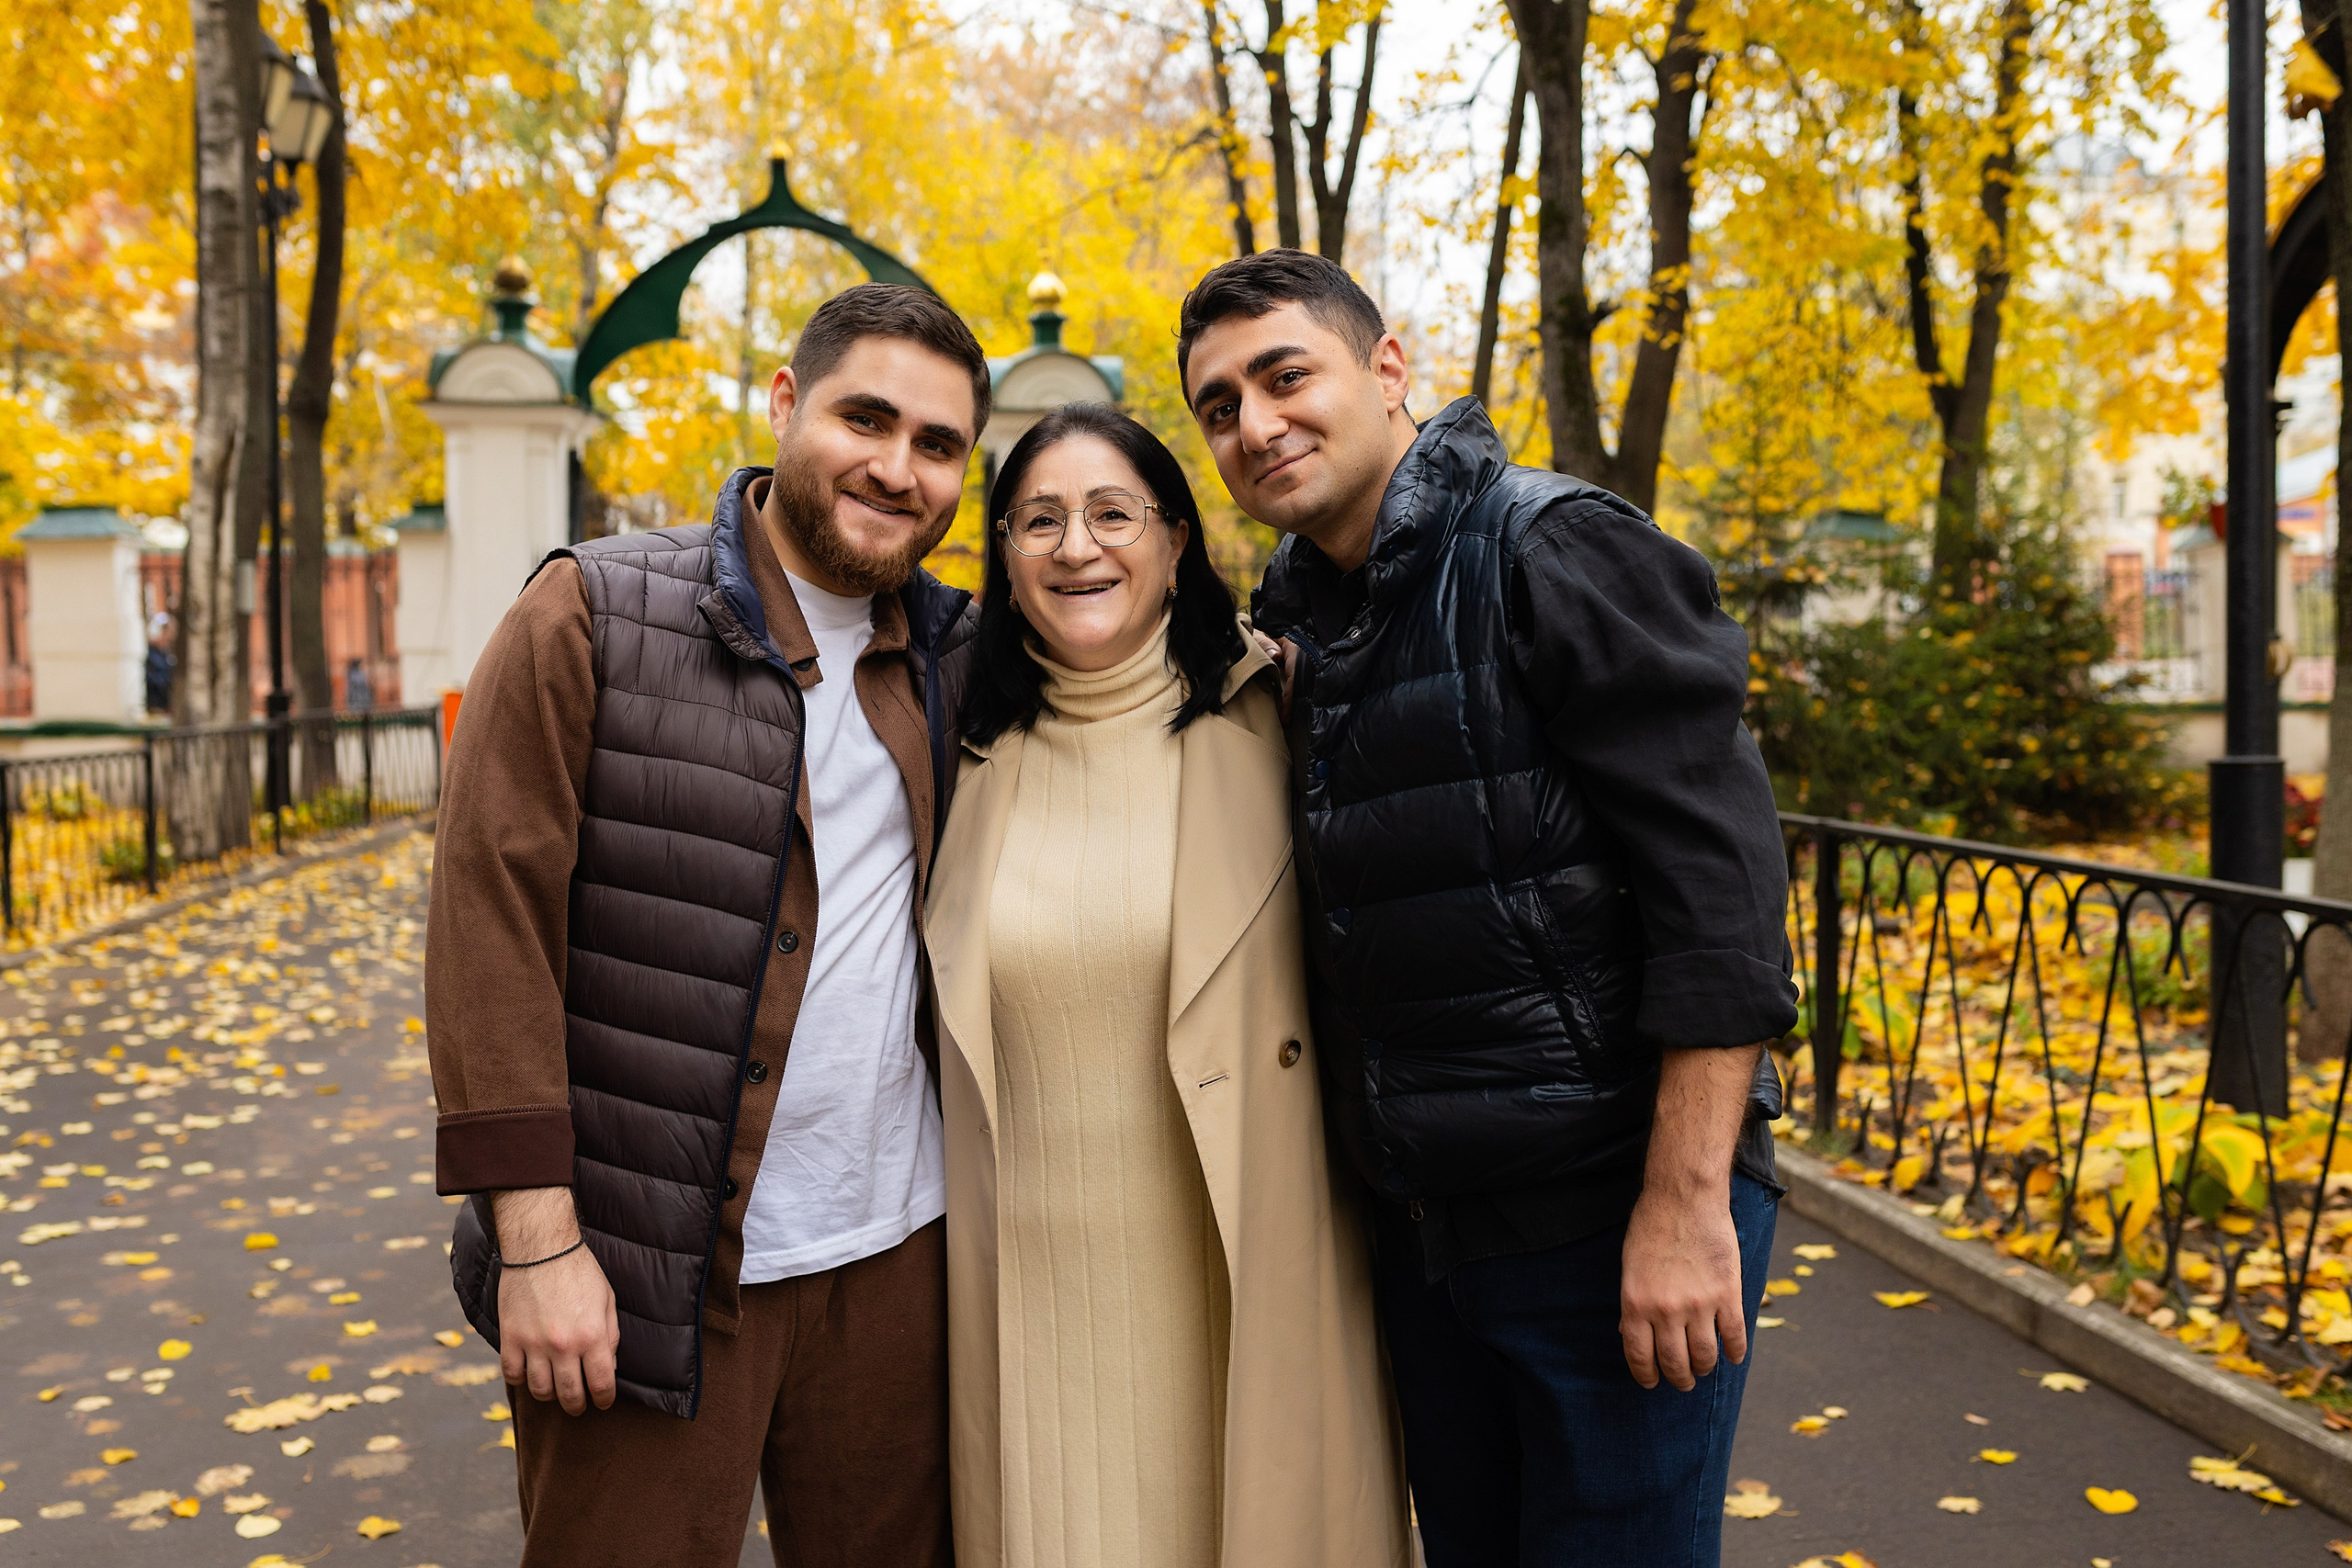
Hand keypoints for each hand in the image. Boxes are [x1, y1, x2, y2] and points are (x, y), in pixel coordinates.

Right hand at [493, 1188, 618, 1414]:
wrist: (541, 1248)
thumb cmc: (579, 1271)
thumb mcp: (607, 1300)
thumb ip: (610, 1336)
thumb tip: (608, 1367)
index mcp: (592, 1336)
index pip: (602, 1384)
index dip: (604, 1399)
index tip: (603, 1402)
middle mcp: (563, 1345)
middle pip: (570, 1395)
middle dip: (577, 1405)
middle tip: (579, 1405)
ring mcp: (534, 1344)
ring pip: (540, 1390)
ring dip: (550, 1394)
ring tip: (555, 1388)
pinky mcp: (510, 1338)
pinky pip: (512, 1375)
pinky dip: (521, 1380)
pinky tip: (529, 1373)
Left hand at [1619, 1184, 1746, 1391]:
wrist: (1684, 1197)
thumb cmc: (1651, 1227)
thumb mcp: (1630, 1267)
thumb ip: (1633, 1303)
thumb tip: (1630, 1334)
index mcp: (1636, 1303)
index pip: (1639, 1356)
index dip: (1646, 1375)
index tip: (1651, 1383)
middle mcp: (1666, 1310)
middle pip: (1674, 1362)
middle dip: (1679, 1378)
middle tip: (1683, 1382)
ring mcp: (1699, 1304)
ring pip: (1705, 1355)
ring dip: (1705, 1368)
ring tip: (1704, 1369)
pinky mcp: (1727, 1294)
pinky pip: (1735, 1336)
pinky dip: (1735, 1352)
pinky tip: (1733, 1356)